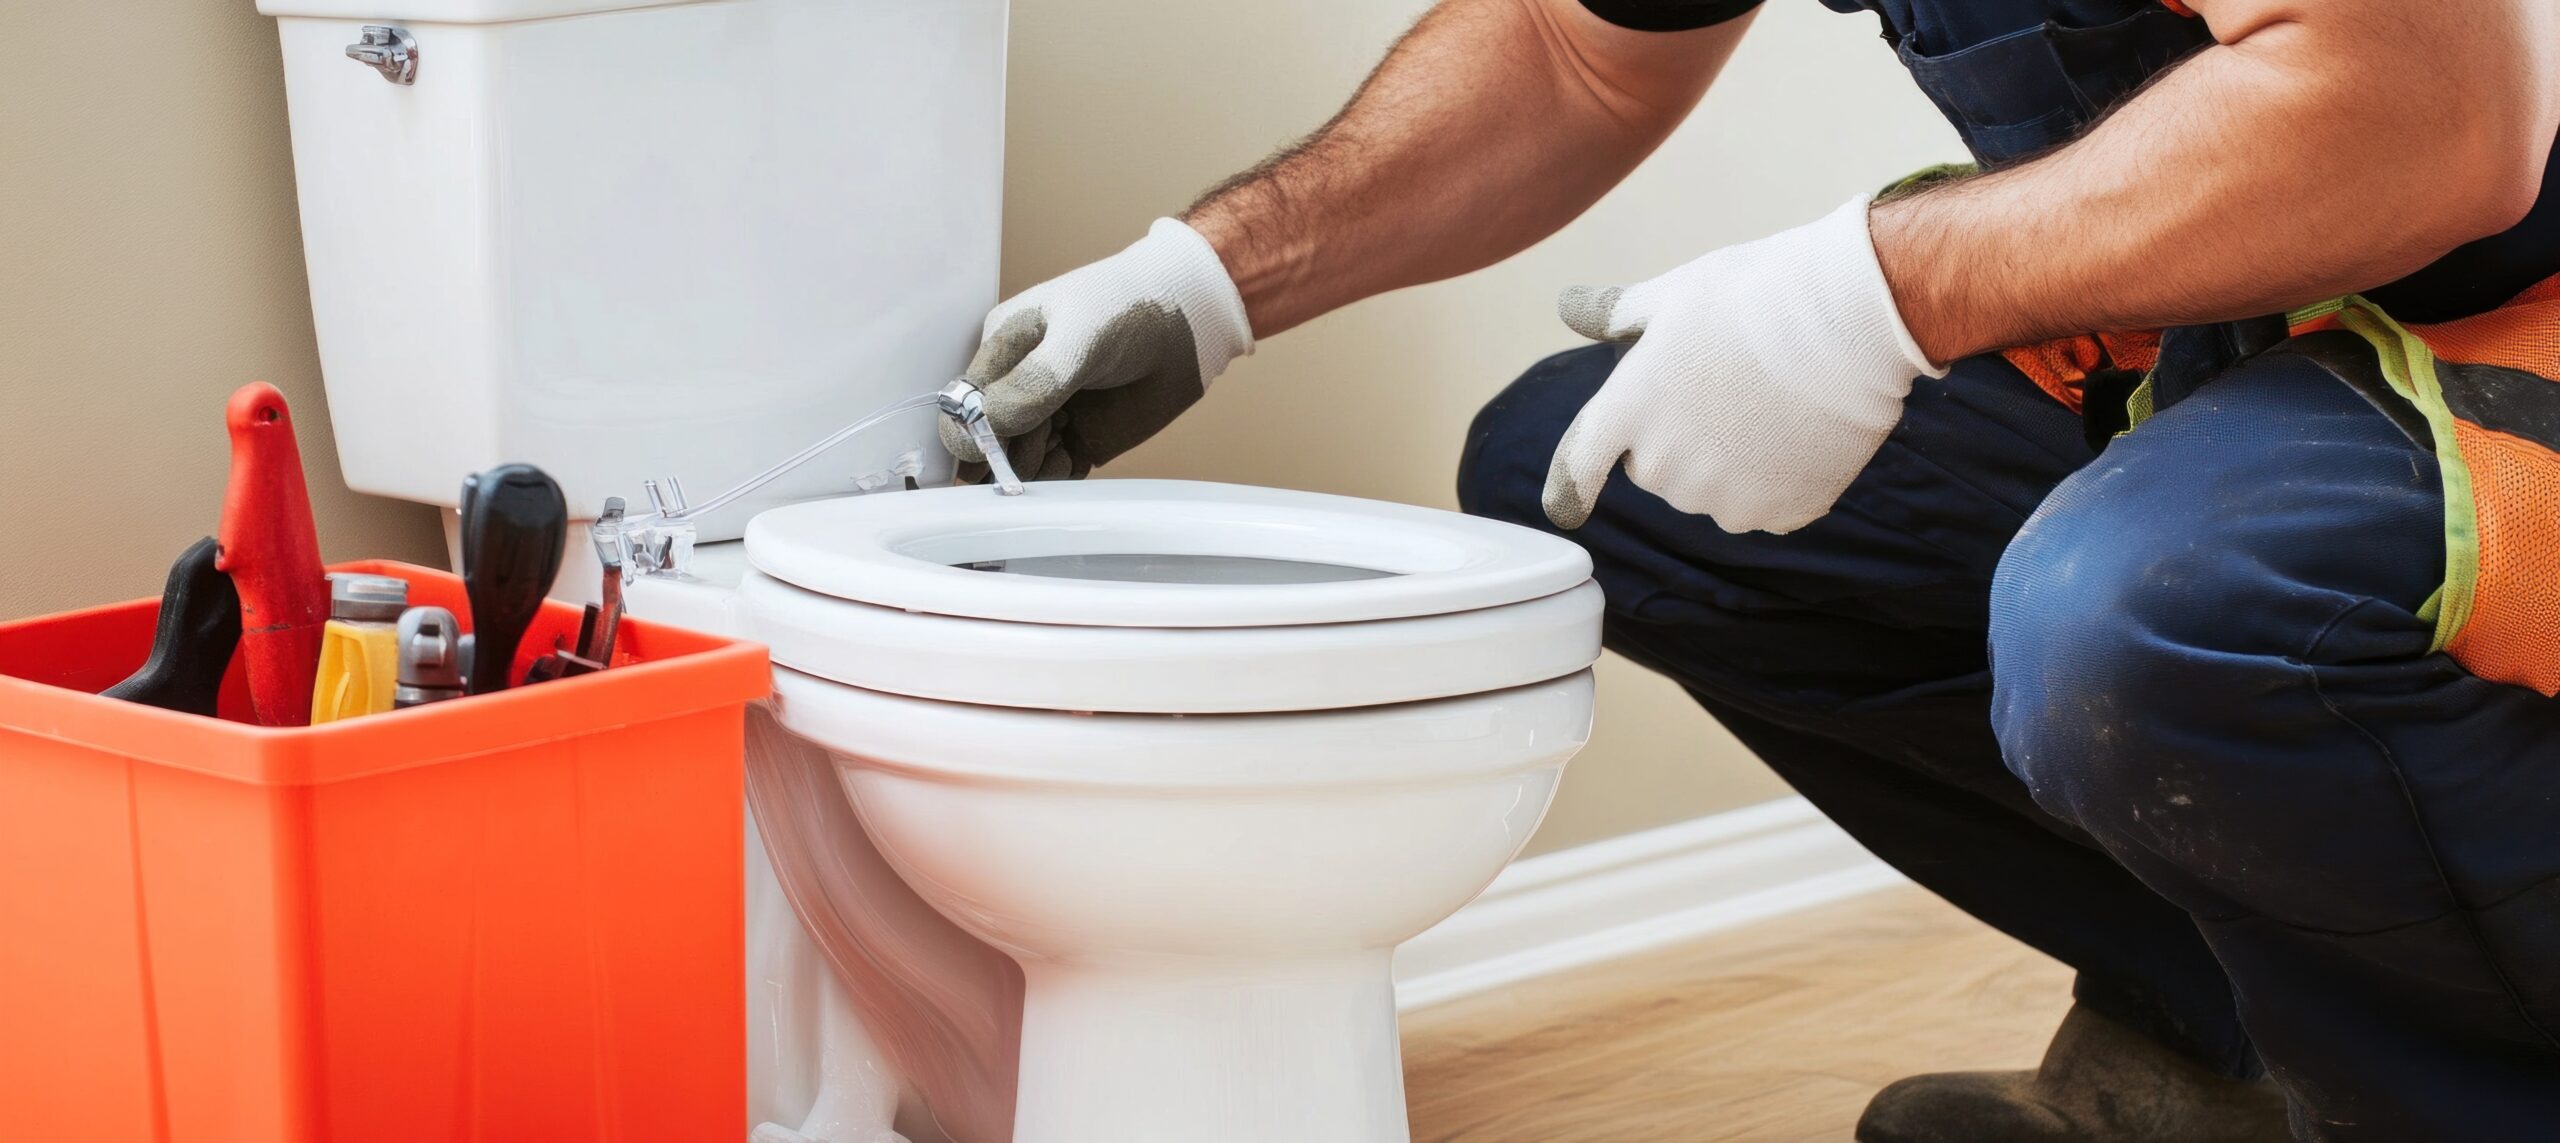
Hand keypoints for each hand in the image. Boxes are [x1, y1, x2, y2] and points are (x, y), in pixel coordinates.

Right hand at [943, 218, 1254, 479]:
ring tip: (1064, 443)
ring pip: (1016, 465)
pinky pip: (1051, 477)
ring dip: (1032, 468)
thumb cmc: (1126, 308)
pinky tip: (1075, 457)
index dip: (971, 433)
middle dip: (1006, 453)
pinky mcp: (1077, 442)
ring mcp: (1046, 417)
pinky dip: (1056, 479)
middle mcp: (1015, 387)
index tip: (998, 442)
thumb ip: (1033, 382)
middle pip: (984, 444)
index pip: (960, 408)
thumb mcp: (1077, 336)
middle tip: (1046, 436)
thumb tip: (987, 424)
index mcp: (1000, 351)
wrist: (1187, 323)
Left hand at [1542, 197, 1945, 532]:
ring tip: (1767, 403)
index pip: (1577, 468)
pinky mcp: (1779, 514)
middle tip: (1721, 386)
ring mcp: (1723, 498)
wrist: (1851, 319)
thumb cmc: (1754, 294)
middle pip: (1654, 468)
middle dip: (1675, 437)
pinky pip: (1765, 505)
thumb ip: (1615, 313)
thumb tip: (1567, 307)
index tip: (1566, 508)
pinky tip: (1801, 432)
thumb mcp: (1673, 293)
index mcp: (1627, 411)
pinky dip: (1778, 478)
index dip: (1569, 489)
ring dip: (1726, 461)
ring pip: (1709, 490)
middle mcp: (1664, 467)